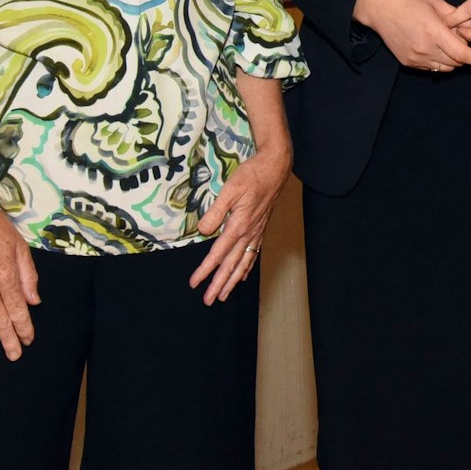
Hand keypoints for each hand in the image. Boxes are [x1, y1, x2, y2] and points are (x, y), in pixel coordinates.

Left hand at [190, 143, 291, 304]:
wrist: (275, 168)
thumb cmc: (252, 175)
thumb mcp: (230, 189)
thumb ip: (216, 211)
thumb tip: (203, 231)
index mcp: (239, 226)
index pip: (218, 254)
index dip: (206, 270)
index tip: (195, 283)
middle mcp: (249, 233)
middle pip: (232, 264)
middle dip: (220, 284)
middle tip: (209, 300)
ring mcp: (256, 232)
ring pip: (243, 262)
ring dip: (233, 280)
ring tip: (224, 295)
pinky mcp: (261, 228)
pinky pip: (254, 254)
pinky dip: (247, 267)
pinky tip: (243, 275)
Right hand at [355, 0, 470, 71]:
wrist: (378, 8)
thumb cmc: (408, 0)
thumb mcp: (436, 3)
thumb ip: (458, 17)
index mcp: (433, 32)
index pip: (462, 54)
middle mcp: (424, 49)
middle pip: (457, 62)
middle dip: (467, 55)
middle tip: (467, 41)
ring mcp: (415, 58)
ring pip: (446, 68)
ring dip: (454, 60)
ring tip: (451, 43)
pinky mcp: (408, 62)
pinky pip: (432, 68)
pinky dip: (441, 61)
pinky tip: (437, 47)